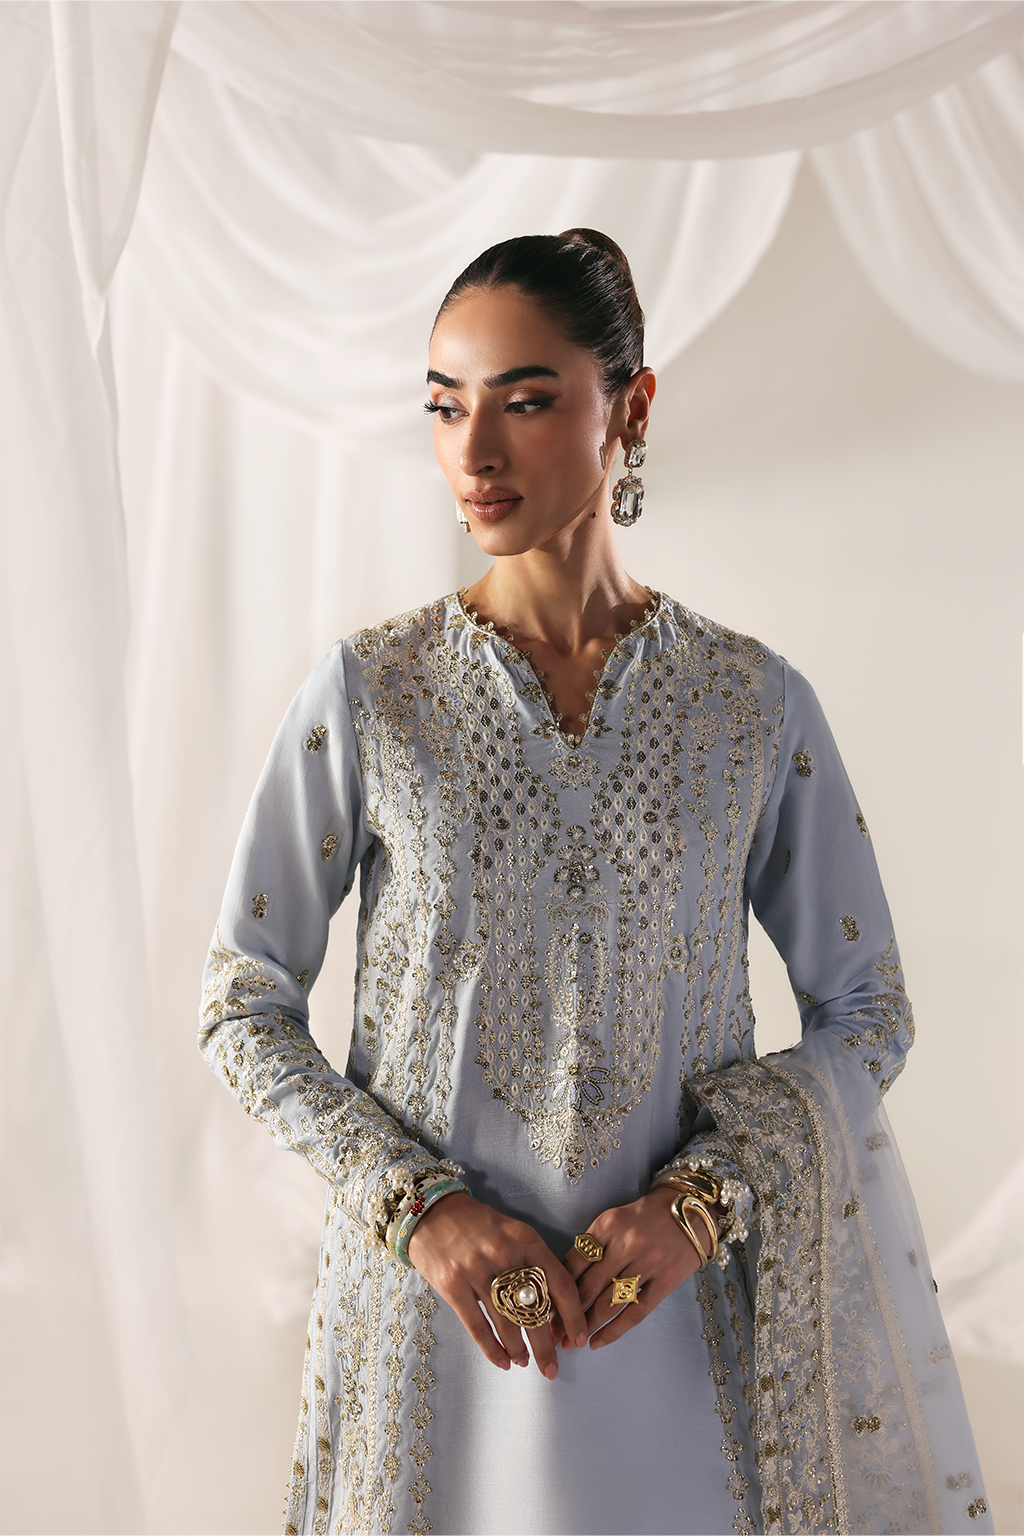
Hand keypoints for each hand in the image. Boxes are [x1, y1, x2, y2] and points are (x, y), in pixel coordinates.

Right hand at [407, 1193, 588, 1378]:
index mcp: (526, 1239)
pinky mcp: (452, 1285)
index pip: (560, 1284)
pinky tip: (502, 1361)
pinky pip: (478, 1327)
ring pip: (507, 1323)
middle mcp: (505, 1254)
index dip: (573, 1317)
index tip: (578, 1338)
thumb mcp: (512, 1231)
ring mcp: (477, 1270)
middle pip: (535, 1310)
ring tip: (525, 1363)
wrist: (432, 1212)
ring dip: (519, 1350)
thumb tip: (551, 1306)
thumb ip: (532, 1261)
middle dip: (547, 1346)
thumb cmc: (477, 1224)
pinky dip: (492, 1349)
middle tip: (552, 1368)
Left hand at [562, 1186, 717, 1349]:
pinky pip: (636, 1312)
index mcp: (608, 1225)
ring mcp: (648, 1264)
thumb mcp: (614, 1219)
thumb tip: (563, 1279)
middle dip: (566, 1313)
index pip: (574, 1262)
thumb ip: (592, 1245)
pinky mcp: (665, 1282)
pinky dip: (615, 1331)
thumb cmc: (646, 1215)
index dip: (556, 1287)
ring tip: (569, 1342)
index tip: (542, 1305)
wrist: (692, 1210)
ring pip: (609, 1303)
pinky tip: (598, 1342)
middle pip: (588, 1286)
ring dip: (586, 1326)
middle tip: (549, 1332)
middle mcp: (626, 1244)